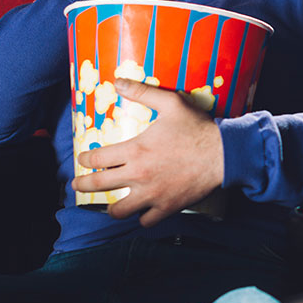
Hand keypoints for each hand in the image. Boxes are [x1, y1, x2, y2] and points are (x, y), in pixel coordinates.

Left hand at [72, 78, 224, 226]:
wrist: (224, 153)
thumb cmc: (197, 128)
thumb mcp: (170, 103)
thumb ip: (142, 92)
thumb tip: (117, 81)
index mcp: (135, 150)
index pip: (97, 158)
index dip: (85, 159)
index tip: (83, 159)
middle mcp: (139, 175)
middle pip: (99, 185)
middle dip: (83, 185)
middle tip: (78, 185)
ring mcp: (152, 194)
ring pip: (119, 211)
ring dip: (111, 207)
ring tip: (109, 204)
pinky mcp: (167, 206)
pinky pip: (145, 221)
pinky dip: (141, 218)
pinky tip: (141, 212)